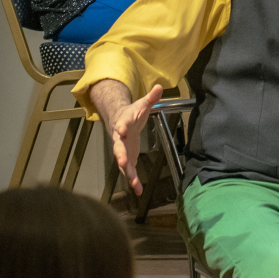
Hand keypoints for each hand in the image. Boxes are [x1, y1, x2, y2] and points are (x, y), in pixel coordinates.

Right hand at [88, 80, 164, 194]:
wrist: (121, 121)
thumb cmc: (132, 114)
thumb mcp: (142, 105)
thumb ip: (151, 98)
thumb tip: (159, 87)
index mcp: (123, 123)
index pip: (121, 124)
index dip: (121, 127)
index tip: (120, 129)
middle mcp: (120, 139)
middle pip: (119, 147)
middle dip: (121, 155)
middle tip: (123, 161)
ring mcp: (123, 150)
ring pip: (123, 163)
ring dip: (128, 173)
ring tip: (134, 184)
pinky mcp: (128, 159)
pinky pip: (130, 171)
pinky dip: (133, 180)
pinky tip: (139, 191)